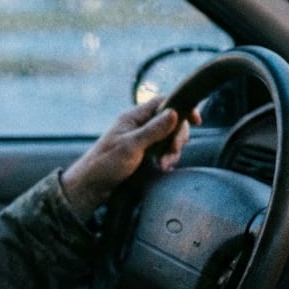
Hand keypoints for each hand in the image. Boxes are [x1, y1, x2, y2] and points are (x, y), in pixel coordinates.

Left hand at [60, 98, 202, 217]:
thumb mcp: (131, 146)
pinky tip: (163, 167)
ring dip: (172, 151)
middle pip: (171, 121)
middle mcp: (139, 125)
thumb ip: (153, 130)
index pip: (163, 102)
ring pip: (169, 138)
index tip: (196, 121)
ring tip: (164, 166)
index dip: (182, 108)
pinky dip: (167, 158)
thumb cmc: (105, 164)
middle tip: (172, 154)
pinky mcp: (143, 153)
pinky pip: (163, 150)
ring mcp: (142, 139)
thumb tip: (174, 112)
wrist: (92, 186)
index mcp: (134, 117)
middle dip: (177, 138)